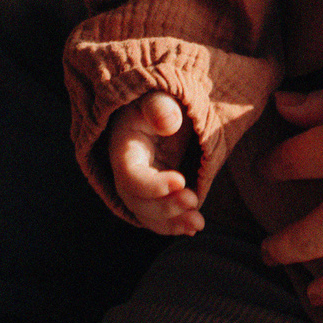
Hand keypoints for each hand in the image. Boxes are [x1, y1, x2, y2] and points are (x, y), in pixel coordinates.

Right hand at [106, 92, 203, 235]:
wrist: (161, 110)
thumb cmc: (158, 100)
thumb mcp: (157, 96)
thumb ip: (160, 106)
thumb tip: (169, 122)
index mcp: (124, 147)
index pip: (130, 174)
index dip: (151, 184)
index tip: (181, 179)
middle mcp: (126, 172)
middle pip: (137, 200)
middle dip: (165, 207)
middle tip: (193, 201)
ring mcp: (139, 185)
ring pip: (147, 214)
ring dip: (171, 223)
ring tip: (198, 223)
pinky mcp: (154, 193)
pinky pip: (157, 217)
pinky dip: (174, 225)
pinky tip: (193, 226)